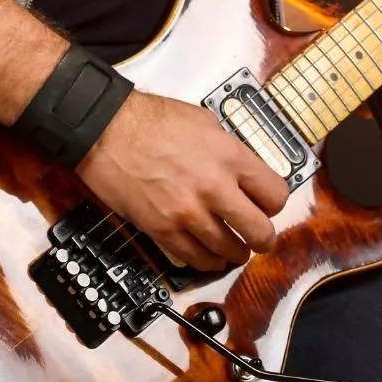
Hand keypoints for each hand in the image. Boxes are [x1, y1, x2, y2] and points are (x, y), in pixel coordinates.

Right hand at [75, 91, 289, 271]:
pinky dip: (207, 261)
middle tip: (260, 237)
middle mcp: (214, 188)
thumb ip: (229, 151)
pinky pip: (195, 259)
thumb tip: (243, 171)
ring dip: (235, 252)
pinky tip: (210, 256)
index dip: (274, 204)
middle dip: (263, 238)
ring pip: (229, 251)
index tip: (268, 206)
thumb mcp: (205, 122)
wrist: (106, 130)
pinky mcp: (163, 229)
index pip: (275, 196)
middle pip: (260, 232)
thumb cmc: (149, 120)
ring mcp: (188, 212)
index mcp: (230, 157)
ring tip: (234, 248)